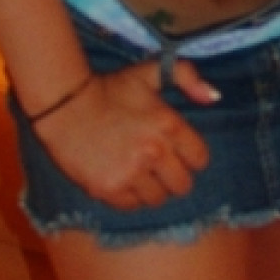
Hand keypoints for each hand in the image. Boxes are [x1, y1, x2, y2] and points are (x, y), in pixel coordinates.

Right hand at [34, 59, 215, 207]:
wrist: (64, 104)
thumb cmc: (110, 89)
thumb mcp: (149, 73)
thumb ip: (187, 76)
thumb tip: (214, 97)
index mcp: (169, 126)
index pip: (200, 160)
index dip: (190, 157)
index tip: (177, 152)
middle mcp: (154, 153)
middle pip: (182, 185)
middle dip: (173, 176)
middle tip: (157, 166)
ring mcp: (131, 173)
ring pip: (158, 199)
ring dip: (151, 188)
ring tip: (137, 172)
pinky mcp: (109, 189)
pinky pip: (132, 206)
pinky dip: (129, 197)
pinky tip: (120, 178)